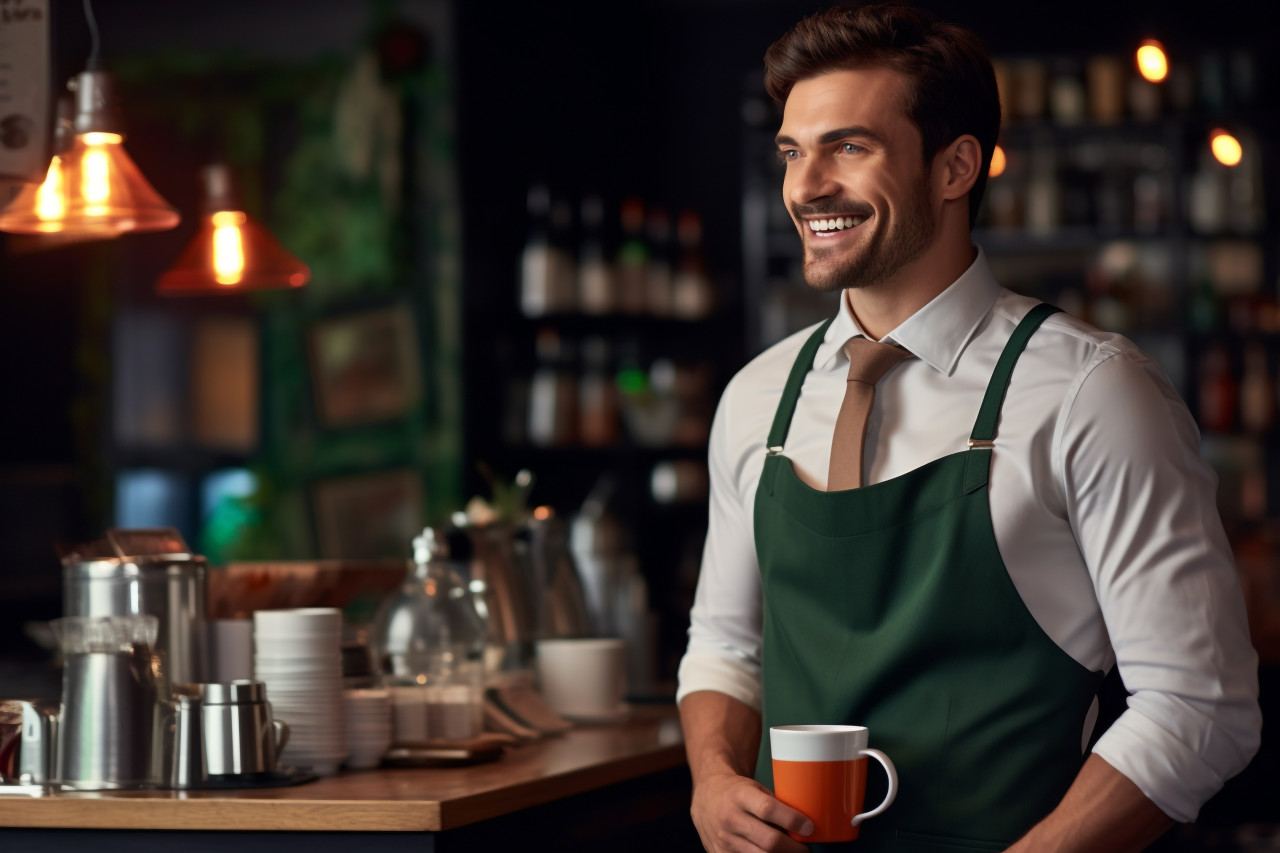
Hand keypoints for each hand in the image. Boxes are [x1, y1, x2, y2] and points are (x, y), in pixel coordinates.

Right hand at [691, 770, 813, 852]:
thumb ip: (775, 806)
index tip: (809, 827)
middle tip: (805, 848)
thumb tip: (804, 826)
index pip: (768, 809)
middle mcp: (729, 818)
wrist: (707, 797)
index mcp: (740, 795)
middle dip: (794, 848)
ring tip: (791, 851)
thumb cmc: (738, 792)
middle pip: (768, 841)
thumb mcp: (755, 789)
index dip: (792, 820)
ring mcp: (724, 839)